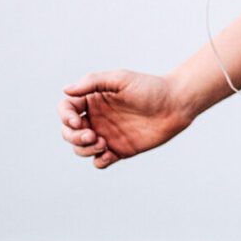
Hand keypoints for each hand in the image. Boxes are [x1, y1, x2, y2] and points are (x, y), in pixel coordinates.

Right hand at [58, 68, 192, 169]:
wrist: (175, 105)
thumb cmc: (149, 88)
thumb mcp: (120, 78)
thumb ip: (93, 82)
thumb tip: (66, 90)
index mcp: (93, 100)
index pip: (66, 109)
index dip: (65, 117)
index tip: (77, 121)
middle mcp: (96, 118)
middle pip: (69, 132)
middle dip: (74, 137)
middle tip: (92, 135)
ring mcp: (106, 135)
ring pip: (81, 148)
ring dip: (84, 149)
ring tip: (103, 143)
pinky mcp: (119, 150)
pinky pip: (99, 161)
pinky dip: (99, 161)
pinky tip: (110, 154)